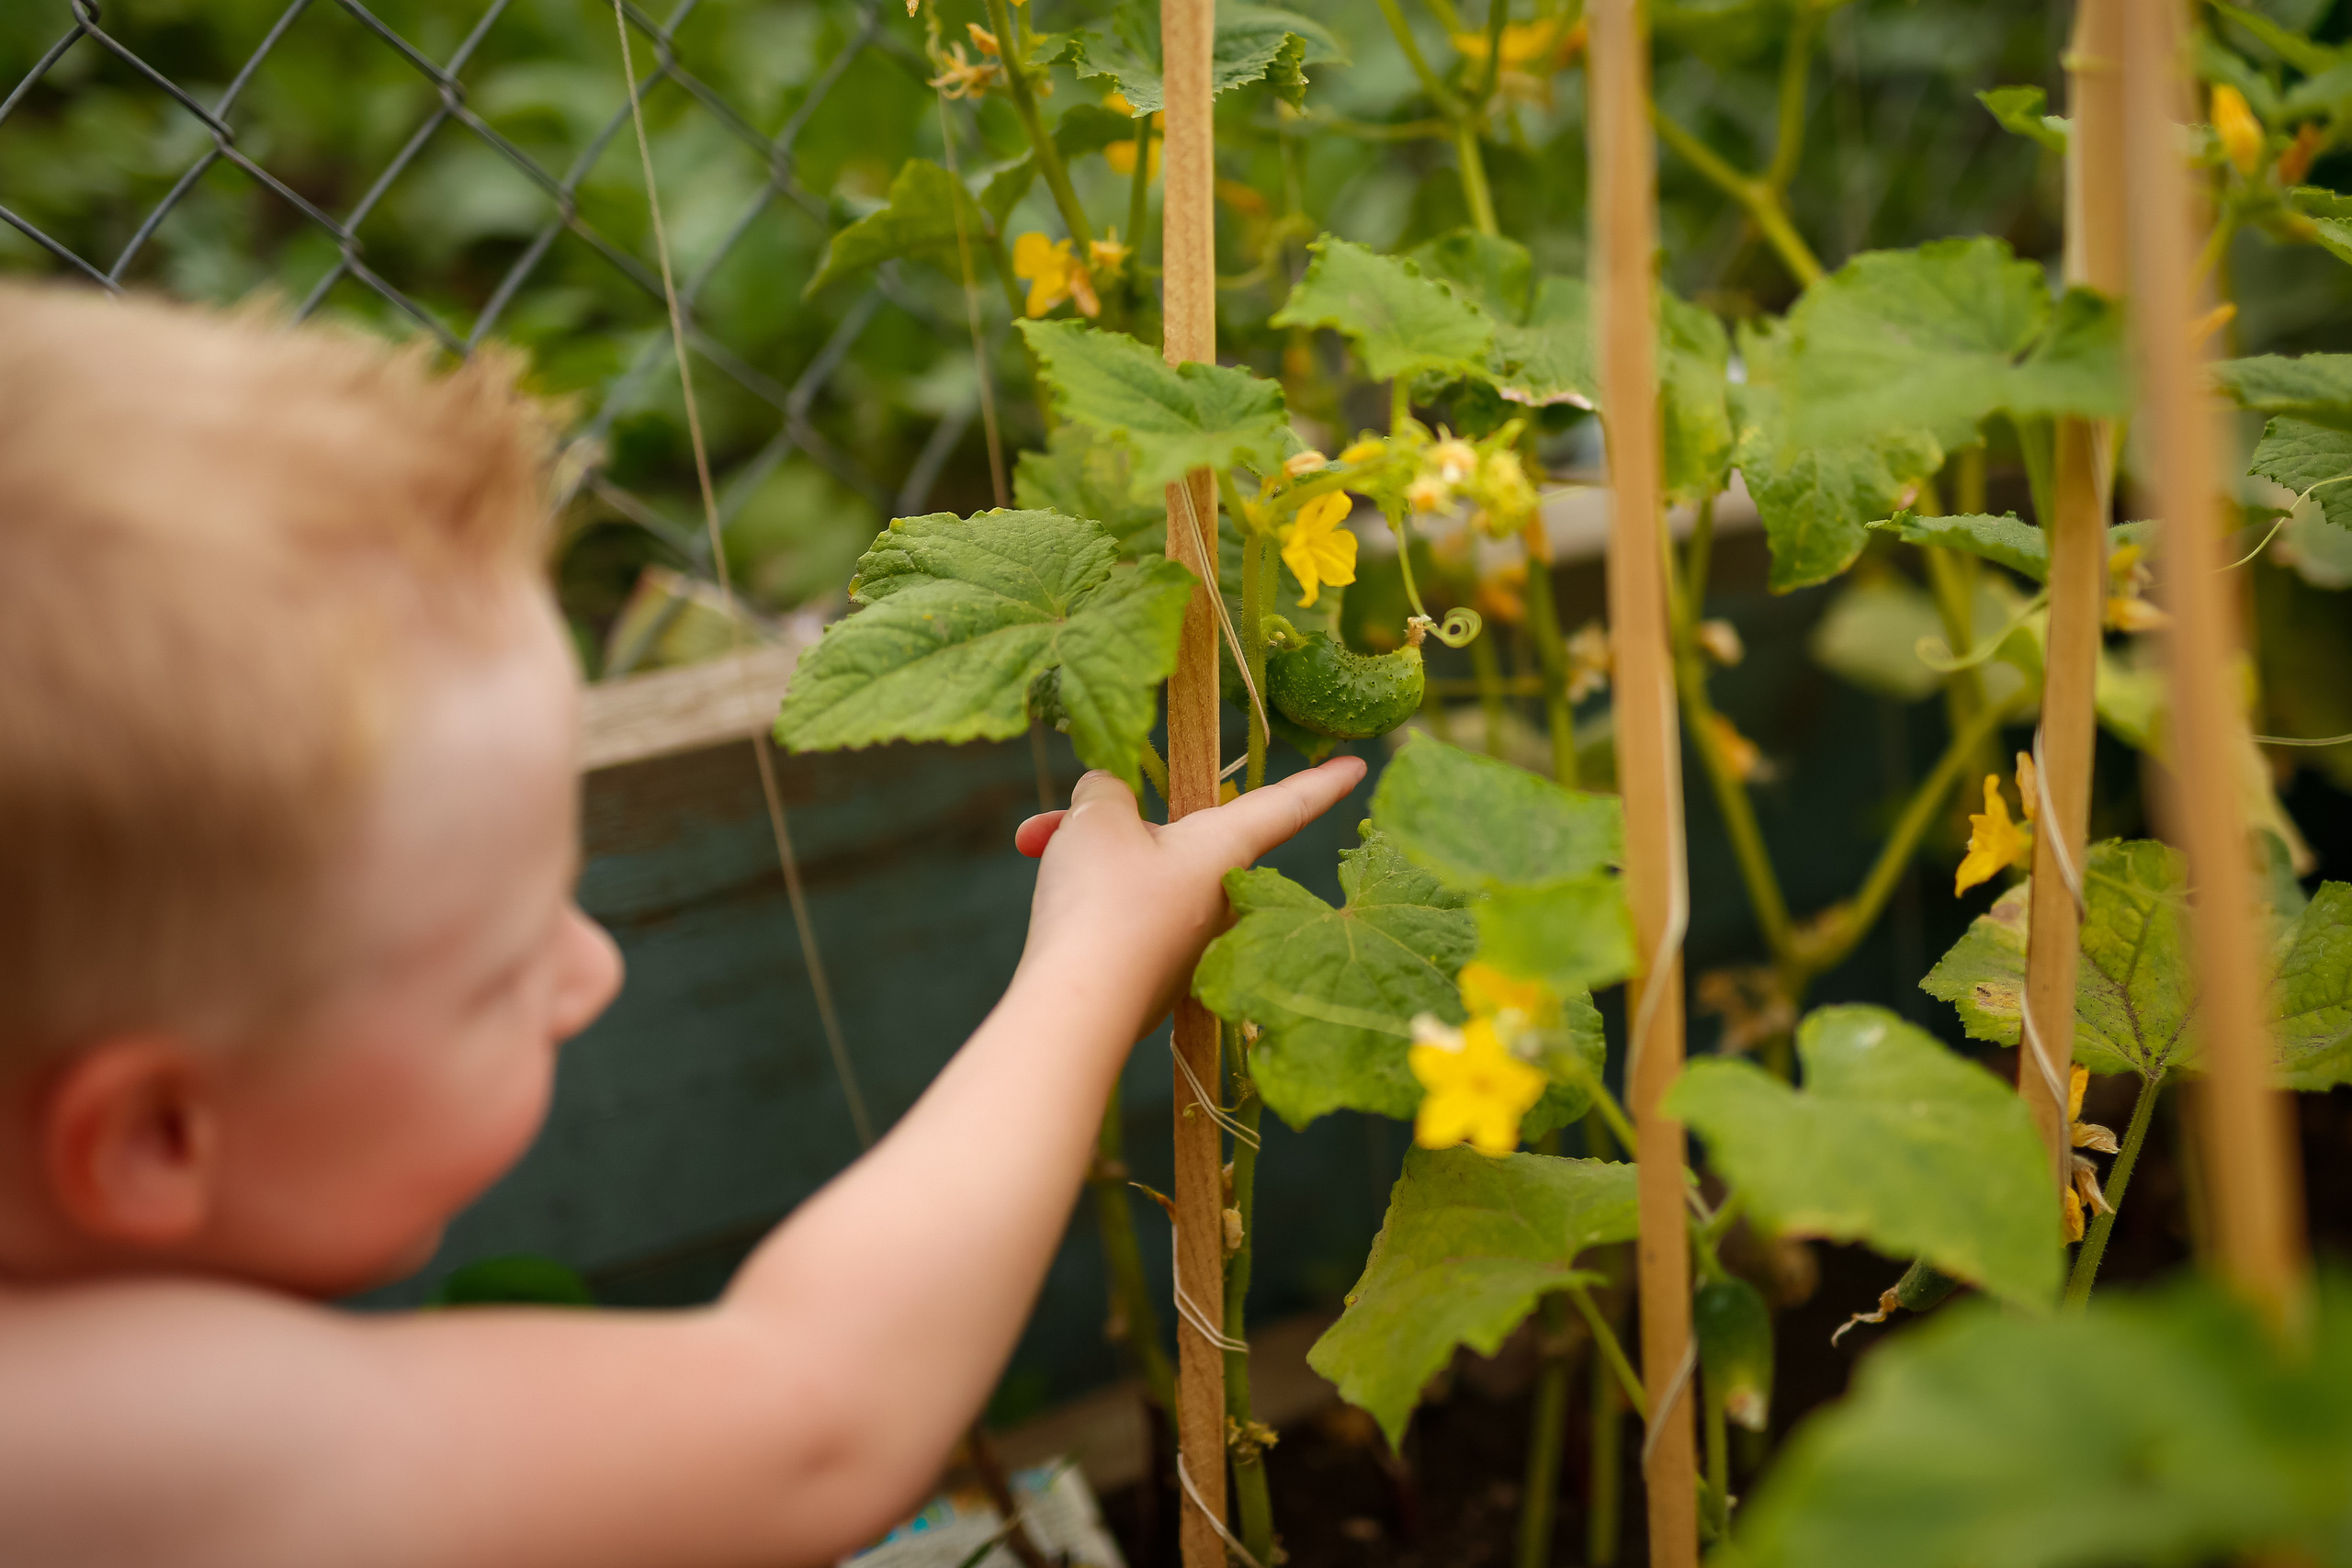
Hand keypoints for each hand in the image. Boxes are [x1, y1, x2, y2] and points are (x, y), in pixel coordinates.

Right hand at [1012, 756, 1366, 1031]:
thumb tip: (1106, 797)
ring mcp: (1186, 941)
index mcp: (1224, 849)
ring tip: (1032, 847)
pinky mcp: (1152, 973)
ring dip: (1085, 855)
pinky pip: (1124, 915)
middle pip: (1176, 835)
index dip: (1321, 779)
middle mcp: (1217, 897)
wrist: (1078, 1009)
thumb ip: (1106, 791)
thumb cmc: (1103, 902)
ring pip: (1138, 873)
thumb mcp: (1097, 820)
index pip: (1286, 804)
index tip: (1359, 763)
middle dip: (1109, 819)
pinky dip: (1085, 898)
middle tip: (1054, 819)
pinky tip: (1049, 900)